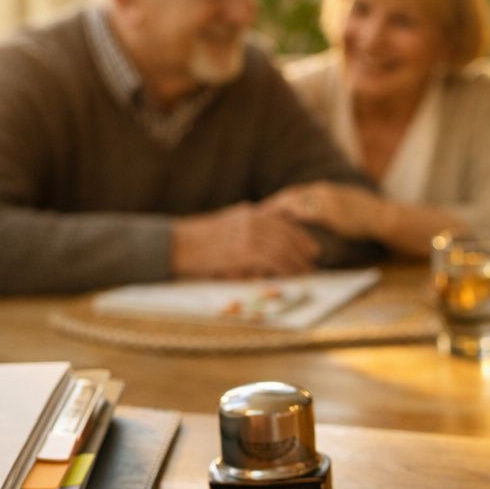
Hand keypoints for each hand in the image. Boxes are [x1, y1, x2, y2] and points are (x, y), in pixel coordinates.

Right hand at [170, 201, 322, 278]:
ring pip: (284, 248)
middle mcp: (252, 220)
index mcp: (248, 213)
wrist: (176, 245)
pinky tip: (292, 276)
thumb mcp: (225, 228)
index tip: (311, 247)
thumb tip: (266, 251)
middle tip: (313, 261)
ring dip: (298, 262)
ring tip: (307, 272)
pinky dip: (286, 269)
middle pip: (287, 234)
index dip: (300, 236)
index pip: (283, 222)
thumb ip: (246, 233)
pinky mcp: (245, 251)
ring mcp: (249, 234)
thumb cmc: (196, 242)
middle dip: (303, 249)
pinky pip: (274, 260)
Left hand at [269, 181, 390, 242]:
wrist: (381, 216)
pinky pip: (304, 214)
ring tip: (262, 220)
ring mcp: (324, 200)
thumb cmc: (366, 215)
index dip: (280, 200)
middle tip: (256, 213)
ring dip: (277, 210)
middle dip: (273, 204)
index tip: (267, 208)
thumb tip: (318, 218)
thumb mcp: (344, 206)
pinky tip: (279, 226)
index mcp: (324, 189)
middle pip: (290, 195)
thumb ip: (328, 208)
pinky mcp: (328, 212)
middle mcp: (321, 191)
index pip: (296, 193)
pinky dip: (290, 218)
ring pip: (293, 201)